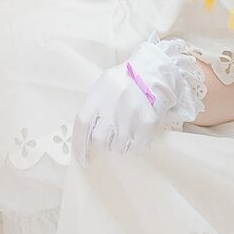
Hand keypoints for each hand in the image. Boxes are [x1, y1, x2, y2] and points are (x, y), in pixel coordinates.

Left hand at [71, 37, 206, 164]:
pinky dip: (135, 146)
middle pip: (98, 140)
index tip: (83, 159)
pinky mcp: (147, 126)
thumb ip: (93, 106)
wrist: (154, 73)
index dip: (79, 147)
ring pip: (117, 148)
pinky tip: (137, 133)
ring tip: (126, 129)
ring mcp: (131, 119)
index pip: (82, 126)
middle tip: (109, 135)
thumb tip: (85, 135)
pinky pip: (136, 149)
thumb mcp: (104, 84)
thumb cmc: (126, 80)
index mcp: (99, 96)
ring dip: (118, 144)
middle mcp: (113, 108)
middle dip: (102, 143)